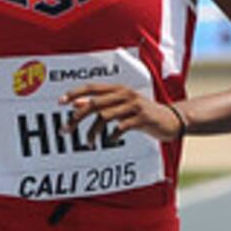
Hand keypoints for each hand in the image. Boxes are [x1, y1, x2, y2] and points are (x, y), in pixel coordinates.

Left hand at [61, 83, 185, 142]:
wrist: (171, 120)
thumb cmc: (141, 114)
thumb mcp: (120, 106)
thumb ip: (99, 103)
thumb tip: (75, 103)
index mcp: (117, 89)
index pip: (91, 87)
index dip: (74, 93)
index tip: (60, 103)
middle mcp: (124, 94)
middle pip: (94, 103)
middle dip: (76, 118)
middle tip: (65, 130)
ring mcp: (134, 106)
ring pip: (104, 116)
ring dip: (92, 132)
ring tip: (88, 143)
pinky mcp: (142, 118)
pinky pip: (120, 127)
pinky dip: (110, 136)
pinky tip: (108, 141)